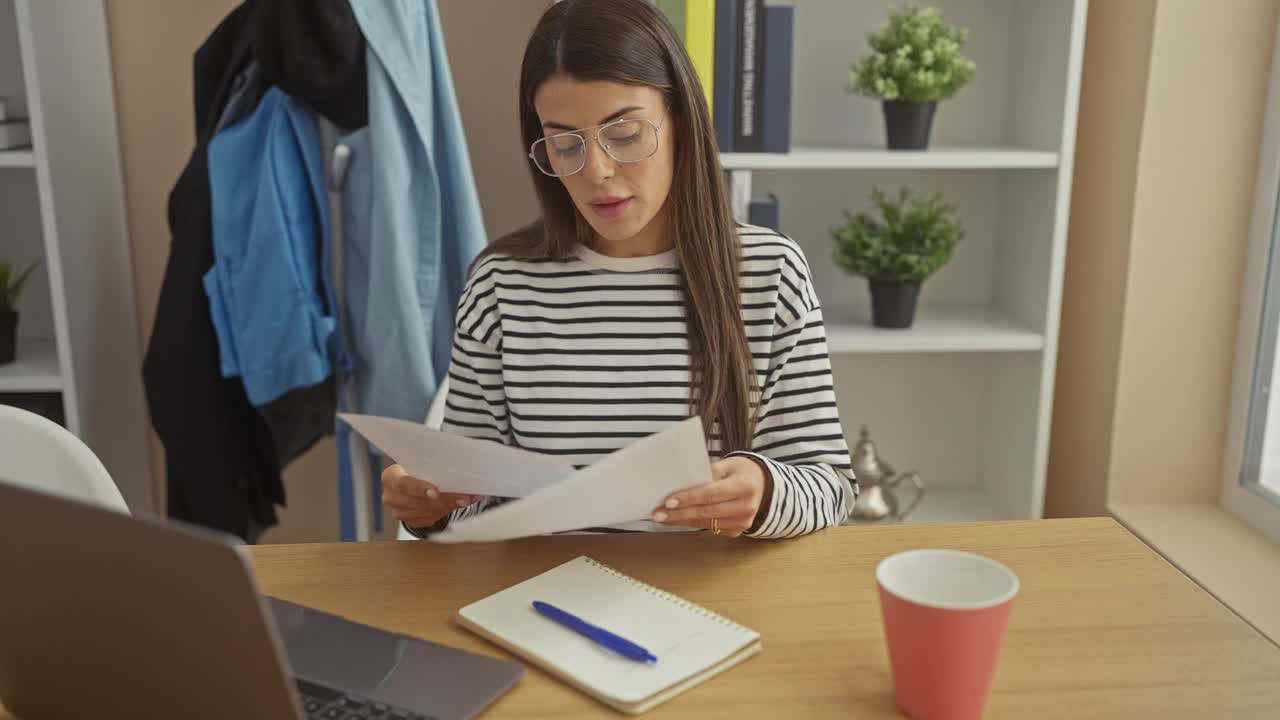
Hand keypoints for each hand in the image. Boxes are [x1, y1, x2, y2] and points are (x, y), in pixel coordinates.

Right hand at [381, 464, 478, 529]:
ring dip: (448, 507)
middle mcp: (391, 496)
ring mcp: (398, 511)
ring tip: (465, 500)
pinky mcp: (409, 521)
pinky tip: (455, 505)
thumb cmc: (416, 470)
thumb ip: (434, 471)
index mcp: (390, 477)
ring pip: (426, 513)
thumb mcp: (421, 466)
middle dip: (444, 500)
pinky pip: (429, 520)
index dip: (420, 489)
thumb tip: (459, 475)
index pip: (404, 484)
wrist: (411, 482)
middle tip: (464, 498)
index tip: (436, 493)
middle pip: (418, 502)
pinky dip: (444, 513)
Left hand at [651, 456, 771, 537]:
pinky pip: (709, 528)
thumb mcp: (727, 465)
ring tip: (661, 517)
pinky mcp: (736, 531)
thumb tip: (680, 483)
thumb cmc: (740, 471)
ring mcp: (742, 522)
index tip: (668, 501)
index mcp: (745, 486)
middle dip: (679, 514)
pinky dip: (691, 523)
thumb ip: (707, 473)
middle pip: (706, 512)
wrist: (762, 485)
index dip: (689, 498)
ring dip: (681, 520)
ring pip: (706, 523)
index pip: (711, 494)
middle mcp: (746, 507)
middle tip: (657, 513)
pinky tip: (676, 519)